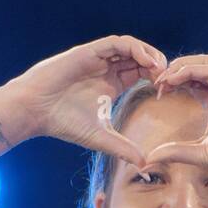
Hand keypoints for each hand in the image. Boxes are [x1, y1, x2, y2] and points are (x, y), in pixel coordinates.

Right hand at [13, 36, 166, 162]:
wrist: (37, 111)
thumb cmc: (64, 123)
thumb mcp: (101, 138)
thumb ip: (123, 148)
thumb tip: (145, 164)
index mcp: (112, 84)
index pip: (140, 73)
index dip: (155, 79)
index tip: (165, 92)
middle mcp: (107, 68)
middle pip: (140, 58)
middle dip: (156, 65)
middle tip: (169, 78)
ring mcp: (99, 58)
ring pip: (131, 47)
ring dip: (149, 54)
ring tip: (160, 69)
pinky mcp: (90, 51)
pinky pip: (117, 43)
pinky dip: (134, 48)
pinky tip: (145, 61)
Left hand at [141, 54, 207, 181]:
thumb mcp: (202, 155)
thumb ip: (178, 153)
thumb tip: (151, 157)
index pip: (194, 81)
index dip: (176, 82)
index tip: (160, 93)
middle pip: (197, 67)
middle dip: (176, 70)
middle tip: (157, 81)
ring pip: (204, 63)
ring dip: (182, 66)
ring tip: (164, 77)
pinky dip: (192, 70)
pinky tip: (176, 78)